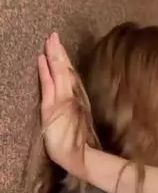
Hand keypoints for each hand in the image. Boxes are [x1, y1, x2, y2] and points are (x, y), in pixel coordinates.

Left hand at [38, 32, 86, 175]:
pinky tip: (43, 58)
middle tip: (53, 34)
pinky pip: (51, 83)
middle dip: (59, 53)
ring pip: (59, 73)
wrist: (80, 158)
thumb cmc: (80, 148)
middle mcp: (70, 99)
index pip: (68, 79)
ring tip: (50, 39)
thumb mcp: (77, 129)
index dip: (64, 64)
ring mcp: (63, 101)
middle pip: (64, 72)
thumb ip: (75, 116)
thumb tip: (75, 109)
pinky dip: (47, 70)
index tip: (60, 49)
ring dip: (54, 55)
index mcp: (74, 104)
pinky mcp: (56, 106)